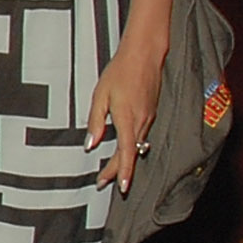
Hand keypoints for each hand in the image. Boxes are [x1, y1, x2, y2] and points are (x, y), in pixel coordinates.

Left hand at [87, 40, 165, 192]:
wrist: (145, 55)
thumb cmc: (120, 72)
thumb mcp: (100, 95)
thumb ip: (96, 121)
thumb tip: (91, 144)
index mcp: (127, 118)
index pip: (127, 152)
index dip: (123, 171)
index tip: (121, 187)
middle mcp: (142, 121)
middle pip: (131, 154)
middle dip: (119, 171)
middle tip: (104, 183)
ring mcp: (148, 118)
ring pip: (136, 146)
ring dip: (124, 160)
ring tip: (110, 173)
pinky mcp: (151, 113)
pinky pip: (141, 136)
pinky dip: (132, 147)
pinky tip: (123, 151)